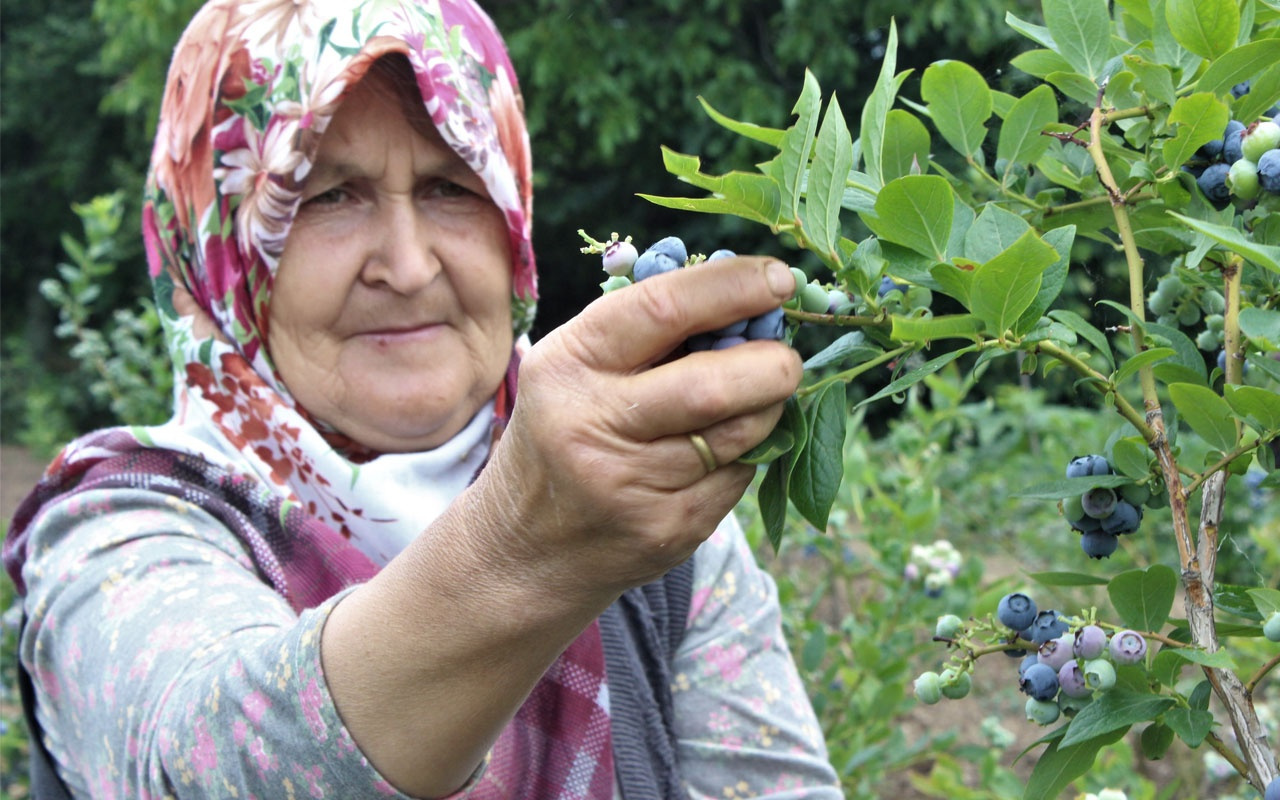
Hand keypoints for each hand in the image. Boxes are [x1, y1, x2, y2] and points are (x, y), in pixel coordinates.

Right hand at [477, 255, 802, 598]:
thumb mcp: (576, 366)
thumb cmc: (566, 430)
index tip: (778, 279)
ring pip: (739, 434)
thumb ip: (649, 325)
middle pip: (712, 385)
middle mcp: (593, 424)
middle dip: (772, 362)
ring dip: (768, 407)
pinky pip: (738, 478)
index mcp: (570, 363)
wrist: (526, 547)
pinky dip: (748, 453)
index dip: (732, 287)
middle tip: (788, 356)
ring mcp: (631, 484)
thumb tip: (749, 290)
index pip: (663, 308)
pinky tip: (723, 448)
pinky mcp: (666, 530)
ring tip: (760, 395)